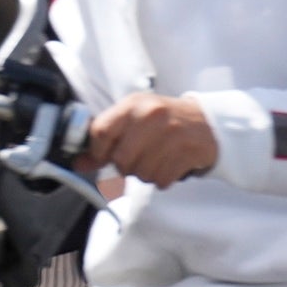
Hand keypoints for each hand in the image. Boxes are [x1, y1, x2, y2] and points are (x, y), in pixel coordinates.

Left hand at [85, 92, 218, 187]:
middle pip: (121, 160)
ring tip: (156, 159)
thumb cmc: (164, 121)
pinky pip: (161, 180)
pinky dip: (162, 179)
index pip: (100, 132)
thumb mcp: (133, 121)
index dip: (98, 152)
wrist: (207, 123)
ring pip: (141, 174)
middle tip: (137, 158)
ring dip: (146, 174)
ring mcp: (171, 134)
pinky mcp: (186, 152)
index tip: (105, 156)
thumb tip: (79, 163)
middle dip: (126, 167)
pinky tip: (169, 164)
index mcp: (133, 105)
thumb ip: (106, 140)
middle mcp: (151, 116)